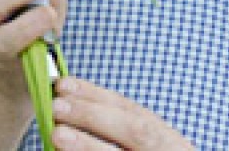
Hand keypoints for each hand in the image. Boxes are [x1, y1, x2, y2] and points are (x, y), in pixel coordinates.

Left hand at [51, 77, 192, 150]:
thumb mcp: (147, 150)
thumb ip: (119, 136)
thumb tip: (71, 110)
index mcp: (170, 145)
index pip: (133, 113)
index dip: (98, 96)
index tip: (65, 84)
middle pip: (137, 132)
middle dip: (95, 116)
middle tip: (58, 106)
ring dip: (89, 146)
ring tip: (58, 134)